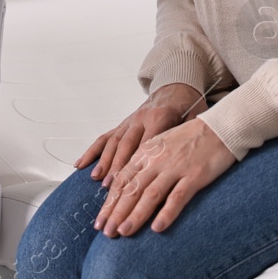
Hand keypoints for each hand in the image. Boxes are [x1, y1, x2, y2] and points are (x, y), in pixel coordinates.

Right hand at [75, 83, 206, 184]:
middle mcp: (141, 119)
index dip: (139, 164)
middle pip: (126, 146)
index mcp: (160, 117)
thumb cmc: (189, 106)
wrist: (176, 87)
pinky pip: (105, 138)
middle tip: (111, 190)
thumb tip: (197, 153)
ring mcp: (129, 122)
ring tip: (99, 182)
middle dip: (117, 169)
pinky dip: (92, 152)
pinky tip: (81, 165)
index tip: (133, 183)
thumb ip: (191, 133)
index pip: (148, 144)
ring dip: (105, 163)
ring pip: (114, 144)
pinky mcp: (122, 125)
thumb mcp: (196, 118)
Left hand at [93, 117, 234, 235]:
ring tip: (123, 232)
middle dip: (116, 212)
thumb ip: (143, 164)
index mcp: (146, 153)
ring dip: (135, 215)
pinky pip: (178, 197)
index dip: (109, 202)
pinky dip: (166, 213)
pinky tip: (157, 228)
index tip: (100, 222)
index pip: (122, 181)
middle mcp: (156, 160)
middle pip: (132, 189)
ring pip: (150, 194)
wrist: (219, 128)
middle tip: (106, 232)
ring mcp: (175, 167)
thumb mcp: (160, 146)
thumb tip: (125, 188)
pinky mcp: (194, 176)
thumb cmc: (189, 140)